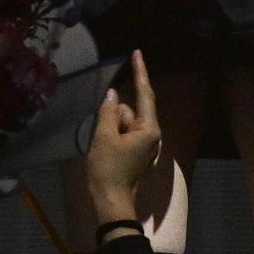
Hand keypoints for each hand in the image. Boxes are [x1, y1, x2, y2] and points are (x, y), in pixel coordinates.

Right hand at [83, 51, 162, 230]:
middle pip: (131, 110)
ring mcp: (145, 144)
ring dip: (111, 127)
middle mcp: (152, 134)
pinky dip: (113, 135)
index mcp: (149, 129)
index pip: (145, 93)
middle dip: (115, 115)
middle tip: (103, 134)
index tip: (137, 52)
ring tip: (102, 147)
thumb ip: (109, 112)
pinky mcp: (137, 152)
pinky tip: (104, 149)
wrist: (112, 201)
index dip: (140, 71)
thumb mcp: (104, 137)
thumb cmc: (109, 169)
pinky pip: (124, 133)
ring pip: (125, 122)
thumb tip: (113, 95)